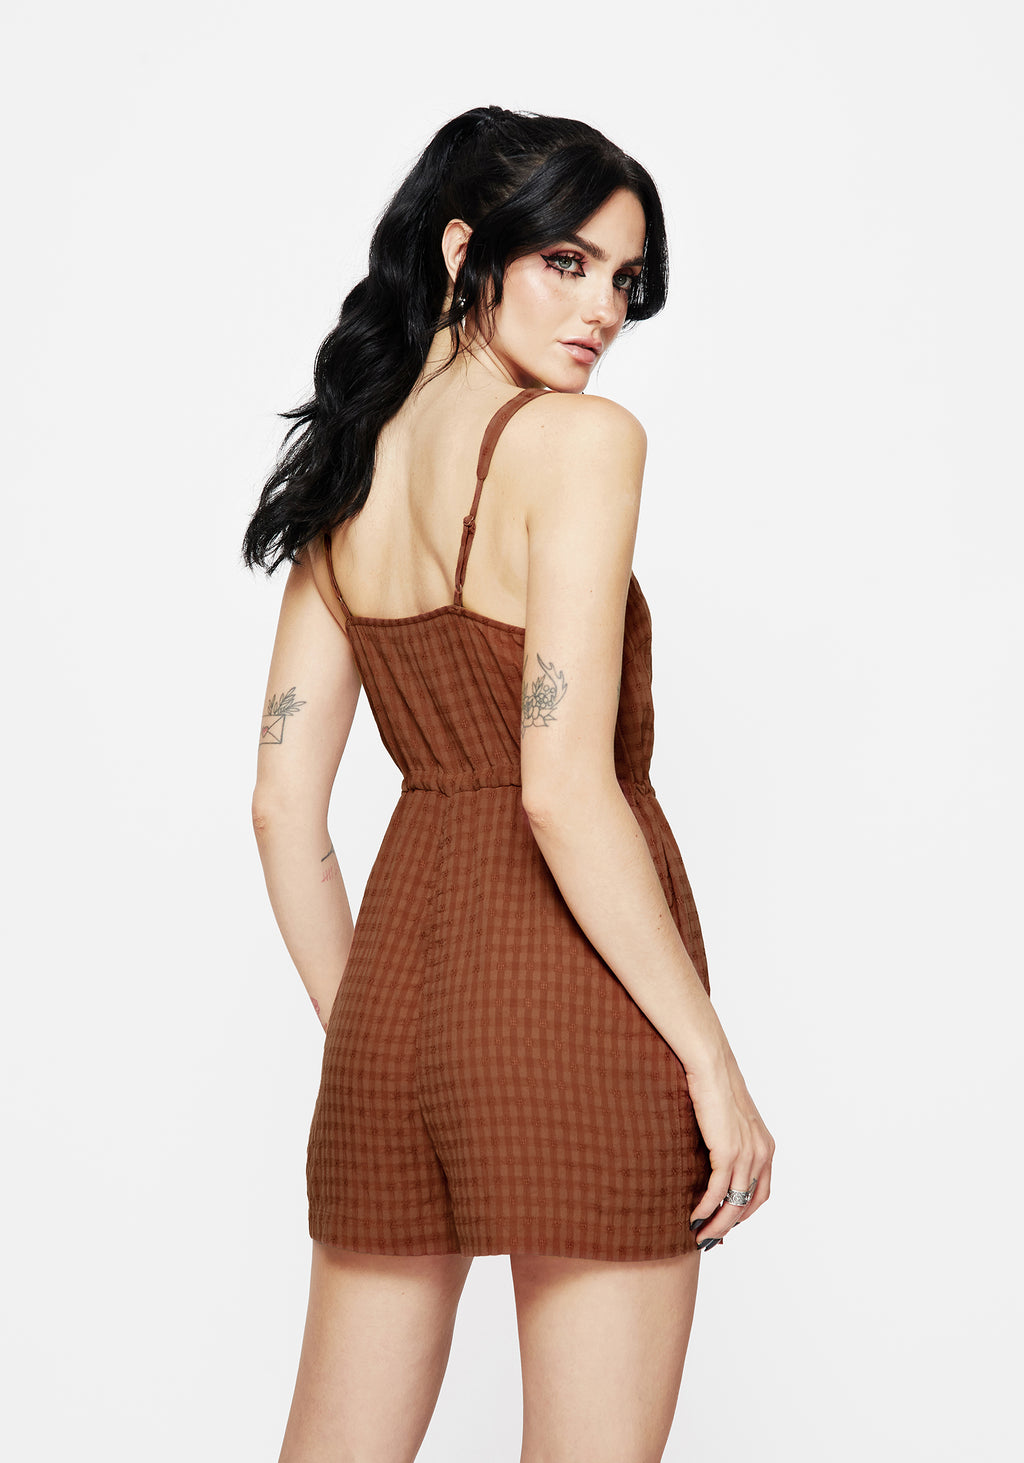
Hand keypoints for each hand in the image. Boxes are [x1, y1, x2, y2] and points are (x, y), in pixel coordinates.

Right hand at [685, 1050, 774, 1248]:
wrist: (710, 1063)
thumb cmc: (712, 1084)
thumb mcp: (727, 1118)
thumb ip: (726, 1140)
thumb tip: (713, 1160)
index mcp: (765, 1144)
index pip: (761, 1191)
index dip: (744, 1212)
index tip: (726, 1224)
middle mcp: (762, 1151)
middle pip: (750, 1203)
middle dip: (730, 1225)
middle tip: (710, 1238)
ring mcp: (748, 1153)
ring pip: (735, 1203)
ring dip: (717, 1224)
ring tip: (700, 1236)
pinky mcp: (729, 1151)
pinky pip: (719, 1191)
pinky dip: (706, 1207)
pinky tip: (694, 1216)